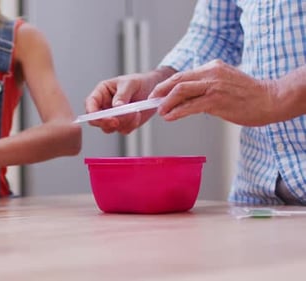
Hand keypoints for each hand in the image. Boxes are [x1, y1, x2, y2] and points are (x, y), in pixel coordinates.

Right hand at [85, 68, 174, 133]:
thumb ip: (122, 95)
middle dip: (107, 123)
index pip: (90, 104)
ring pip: (109, 128)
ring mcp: (113, 116)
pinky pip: (123, 130)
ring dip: (123, 123)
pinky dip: (131, 125)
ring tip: (135, 112)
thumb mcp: (130, 83)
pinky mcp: (123, 124)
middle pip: (96, 121)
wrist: (153, 88)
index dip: (93, 113)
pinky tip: (137, 116)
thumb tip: (116, 106)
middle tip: (118, 121)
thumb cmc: (139, 82)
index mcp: (101, 93)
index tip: (104, 118)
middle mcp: (104, 106)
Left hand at [150, 59, 278, 125]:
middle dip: (160, 91)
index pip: (183, 75)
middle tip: (151, 101)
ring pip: (180, 91)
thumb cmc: (249, 95)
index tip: (157, 94)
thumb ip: (207, 87)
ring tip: (160, 111)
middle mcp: (211, 73)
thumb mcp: (225, 82)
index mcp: (212, 67)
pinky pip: (190, 106)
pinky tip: (170, 117)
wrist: (270, 99)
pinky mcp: (216, 100)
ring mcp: (213, 86)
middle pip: (177, 80)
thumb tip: (187, 99)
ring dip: (166, 102)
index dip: (167, 85)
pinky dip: (176, 112)